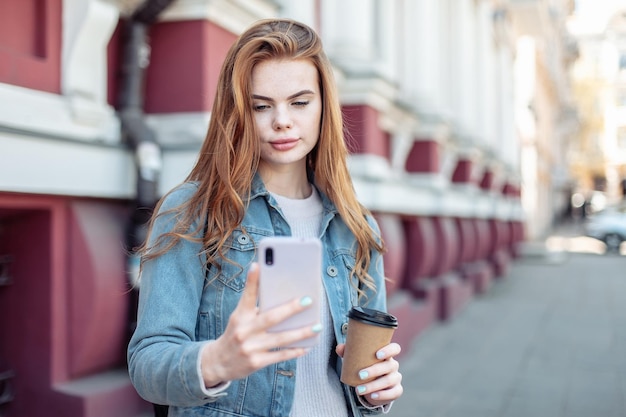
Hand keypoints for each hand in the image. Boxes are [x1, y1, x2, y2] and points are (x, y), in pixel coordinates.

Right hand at [200, 263, 319, 386]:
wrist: (219, 362)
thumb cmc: (236, 334)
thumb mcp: (239, 318)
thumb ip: (255, 308)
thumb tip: (281, 296)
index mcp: (240, 315)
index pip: (247, 295)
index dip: (252, 280)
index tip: (258, 265)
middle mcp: (244, 330)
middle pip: (271, 317)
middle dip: (291, 308)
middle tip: (308, 300)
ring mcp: (250, 347)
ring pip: (281, 338)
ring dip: (301, 332)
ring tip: (317, 326)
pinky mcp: (256, 362)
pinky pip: (280, 355)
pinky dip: (295, 351)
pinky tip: (307, 346)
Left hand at [336, 342, 402, 406]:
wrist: (371, 386)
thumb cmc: (365, 367)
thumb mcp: (357, 359)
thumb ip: (348, 352)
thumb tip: (339, 347)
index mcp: (386, 355)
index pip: (395, 348)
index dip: (389, 350)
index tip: (377, 355)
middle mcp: (393, 365)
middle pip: (390, 365)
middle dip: (375, 370)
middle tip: (360, 375)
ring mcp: (396, 378)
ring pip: (389, 380)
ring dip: (374, 385)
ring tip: (359, 390)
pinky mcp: (396, 390)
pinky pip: (394, 392)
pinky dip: (383, 395)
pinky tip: (372, 396)